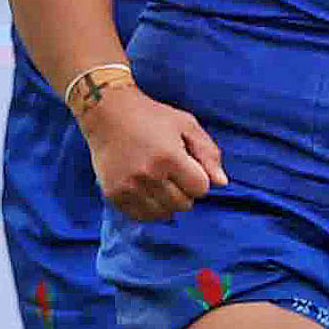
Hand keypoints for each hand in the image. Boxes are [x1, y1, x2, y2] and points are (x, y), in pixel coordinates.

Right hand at [83, 83, 222, 220]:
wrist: (106, 112)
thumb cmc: (151, 116)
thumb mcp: (186, 124)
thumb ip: (209, 153)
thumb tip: (222, 184)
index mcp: (170, 157)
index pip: (201, 189)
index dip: (199, 178)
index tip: (187, 165)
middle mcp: (148, 175)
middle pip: (184, 205)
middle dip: (185, 191)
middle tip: (173, 174)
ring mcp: (129, 187)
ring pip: (164, 214)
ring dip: (168, 202)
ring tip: (160, 184)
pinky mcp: (113, 194)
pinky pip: (141, 217)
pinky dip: (149, 209)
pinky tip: (147, 192)